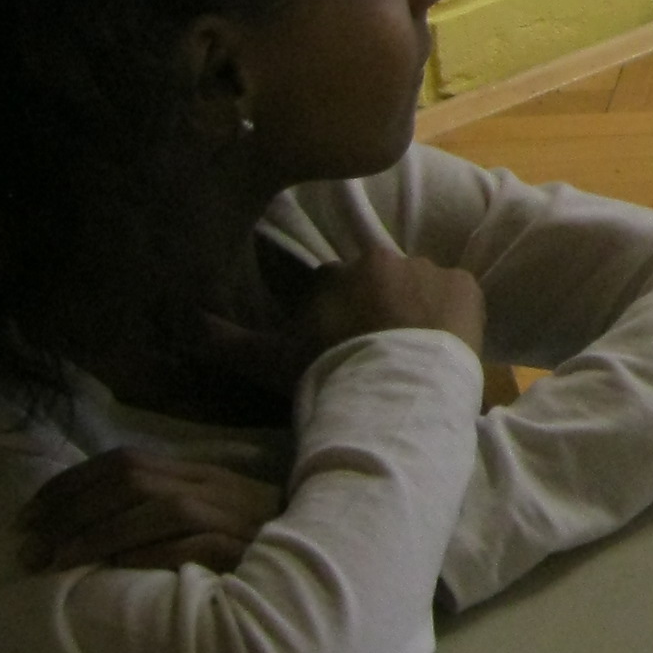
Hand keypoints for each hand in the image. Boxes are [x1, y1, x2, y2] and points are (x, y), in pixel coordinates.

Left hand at [18, 449, 284, 574]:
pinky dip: (147, 555)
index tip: (26, 515)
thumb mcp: (205, 518)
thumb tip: (87, 526)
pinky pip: (190, 545)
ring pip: (155, 508)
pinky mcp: (244, 551)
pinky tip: (114, 571)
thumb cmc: (252, 550)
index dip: (68, 484)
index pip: (124, 461)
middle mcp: (212, 486)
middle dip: (69, 509)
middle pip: (131, 479)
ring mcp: (231, 516)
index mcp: (199, 473)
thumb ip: (157, 514)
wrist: (321, 568)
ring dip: (96, 534)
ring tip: (56, 562)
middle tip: (26, 545)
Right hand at [196, 251, 489, 403]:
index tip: (338, 345)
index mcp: (337, 273)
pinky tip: (441, 348)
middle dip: (376, 309)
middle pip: (378, 282)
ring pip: (419, 287)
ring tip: (412, 356)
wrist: (395, 393)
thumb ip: (229, 343)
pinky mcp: (466, 287)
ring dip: (415, 312)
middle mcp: (383, 259)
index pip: (331, 285)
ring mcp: (429, 270)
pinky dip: (452, 317)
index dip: (334, 316)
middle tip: (378, 353)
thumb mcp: (272, 362)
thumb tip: (186, 324)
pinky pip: (458, 296)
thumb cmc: (329, 375)